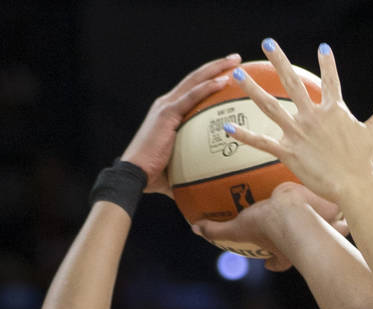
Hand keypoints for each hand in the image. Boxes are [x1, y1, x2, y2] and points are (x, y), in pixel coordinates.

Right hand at [121, 54, 240, 195]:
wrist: (135, 175)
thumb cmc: (156, 177)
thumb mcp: (181, 167)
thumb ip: (196, 169)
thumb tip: (213, 186)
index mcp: (170, 113)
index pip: (193, 90)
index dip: (210, 79)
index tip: (230, 73)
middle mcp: (167, 104)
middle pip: (196, 79)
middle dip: (217, 66)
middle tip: (237, 59)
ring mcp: (166, 106)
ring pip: (195, 81)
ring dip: (216, 69)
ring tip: (236, 61)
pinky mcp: (167, 113)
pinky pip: (191, 97)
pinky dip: (207, 88)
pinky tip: (224, 81)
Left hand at [192, 181, 343, 270]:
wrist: (299, 214)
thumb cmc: (272, 226)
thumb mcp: (242, 227)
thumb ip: (219, 230)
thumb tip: (196, 229)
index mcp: (284, 248)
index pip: (279, 261)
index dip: (274, 263)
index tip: (268, 262)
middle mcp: (306, 241)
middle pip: (307, 247)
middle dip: (304, 244)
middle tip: (303, 232)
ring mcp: (325, 230)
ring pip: (331, 232)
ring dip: (333, 229)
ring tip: (331, 214)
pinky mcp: (337, 215)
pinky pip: (343, 214)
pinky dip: (346, 210)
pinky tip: (342, 192)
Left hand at [221, 38, 372, 209]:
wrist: (356, 187)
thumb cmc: (367, 163)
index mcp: (334, 111)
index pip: (331, 81)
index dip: (328, 64)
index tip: (323, 47)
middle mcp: (313, 116)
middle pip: (292, 83)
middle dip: (280, 61)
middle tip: (268, 43)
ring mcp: (299, 133)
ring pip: (271, 106)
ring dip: (252, 89)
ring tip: (237, 74)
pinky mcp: (289, 152)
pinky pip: (262, 142)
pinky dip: (244, 137)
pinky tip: (227, 129)